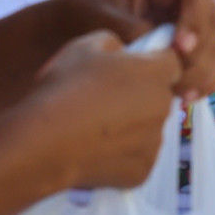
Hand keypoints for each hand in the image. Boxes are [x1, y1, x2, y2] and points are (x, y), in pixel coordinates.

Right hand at [26, 31, 181, 188]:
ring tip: (94, 126)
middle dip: (140, 94)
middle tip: (104, 97)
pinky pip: (136, 156)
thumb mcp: (85, 45)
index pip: (171, 61)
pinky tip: (94, 148)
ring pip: (148, 128)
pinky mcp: (142, 172)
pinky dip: (121, 153)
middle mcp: (163, 108)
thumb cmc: (64, 88)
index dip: (150, 61)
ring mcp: (154, 144)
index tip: (129, 66)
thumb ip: (115, 42)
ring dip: (131, 124)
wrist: (43, 143)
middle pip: (159, 96)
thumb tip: (123, 53)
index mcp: (155, 74)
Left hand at [75, 0, 214, 103]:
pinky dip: (203, 81)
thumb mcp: (101, 17)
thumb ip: (128, 28)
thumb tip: (157, 49)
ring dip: (203, 71)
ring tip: (180, 93)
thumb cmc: (89, 15)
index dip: (195, 17)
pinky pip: (212, 64)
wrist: (83, 29)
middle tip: (175, 76)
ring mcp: (193, 22)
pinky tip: (185, 96)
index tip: (179, 47)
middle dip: (199, 51)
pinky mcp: (195, 47)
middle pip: (213, 17)